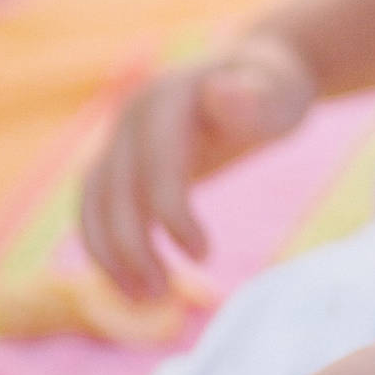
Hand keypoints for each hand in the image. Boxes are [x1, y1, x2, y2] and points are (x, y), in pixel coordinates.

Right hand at [80, 29, 317, 300]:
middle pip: (114, 189)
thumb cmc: (276, 88)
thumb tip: (220, 90)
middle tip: (161, 295)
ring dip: (108, 254)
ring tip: (145, 298)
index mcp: (169, 96)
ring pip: (94, 202)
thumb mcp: (280, 92)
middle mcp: (133, 115)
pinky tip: (131, 283)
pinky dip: (106, 246)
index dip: (172, 212)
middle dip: (132, 247)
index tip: (204, 256)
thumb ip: (256, 98)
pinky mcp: (120, 162)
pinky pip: (98, 208)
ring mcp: (121, 138)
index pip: (158, 163)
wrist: (257, 75)